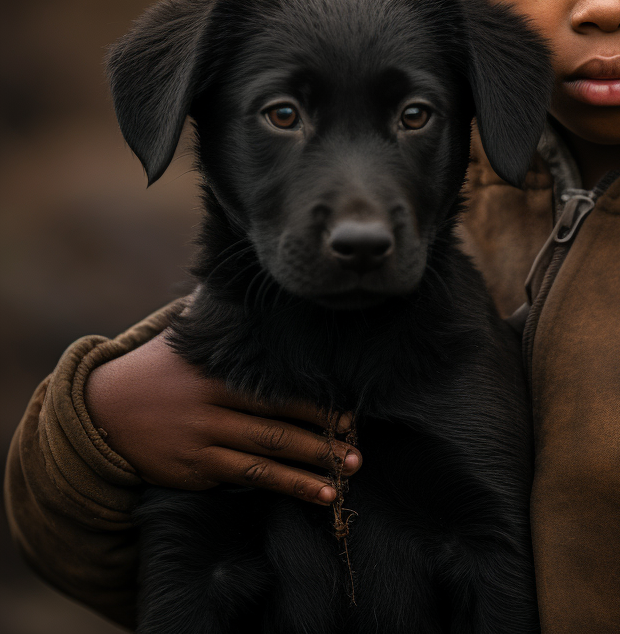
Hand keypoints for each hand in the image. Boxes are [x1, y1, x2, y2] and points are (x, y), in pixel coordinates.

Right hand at [84, 330, 360, 504]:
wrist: (104, 410)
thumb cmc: (160, 367)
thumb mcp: (189, 336)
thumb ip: (224, 318)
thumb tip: (255, 284)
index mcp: (217, 372)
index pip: (275, 389)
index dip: (314, 404)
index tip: (348, 413)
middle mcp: (212, 407)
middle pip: (277, 425)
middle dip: (321, 439)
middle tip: (356, 448)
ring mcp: (202, 440)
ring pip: (266, 456)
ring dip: (309, 468)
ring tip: (346, 474)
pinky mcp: (195, 469)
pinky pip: (245, 478)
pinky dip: (283, 486)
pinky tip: (315, 494)